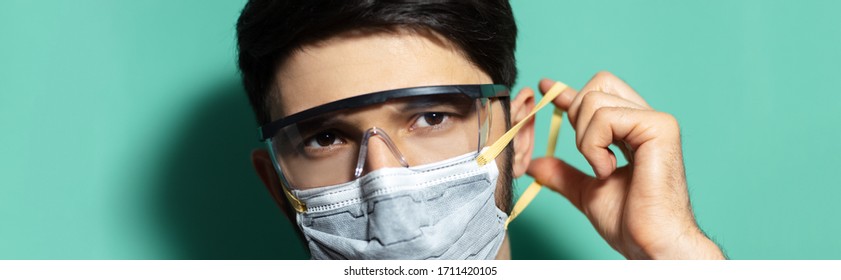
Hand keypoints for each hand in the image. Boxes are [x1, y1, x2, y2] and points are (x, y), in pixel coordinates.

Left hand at [527, 72, 723, 258]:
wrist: (649, 243)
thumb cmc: (629, 222)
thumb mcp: (587, 192)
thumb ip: (563, 174)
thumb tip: (535, 165)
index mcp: (633, 132)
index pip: (598, 96)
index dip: (568, 91)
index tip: (544, 86)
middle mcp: (646, 120)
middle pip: (597, 85)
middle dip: (576, 116)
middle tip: (589, 155)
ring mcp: (655, 120)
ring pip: (594, 99)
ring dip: (585, 140)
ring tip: (602, 169)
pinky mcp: (659, 126)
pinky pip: (605, 117)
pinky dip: (594, 145)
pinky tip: (608, 169)